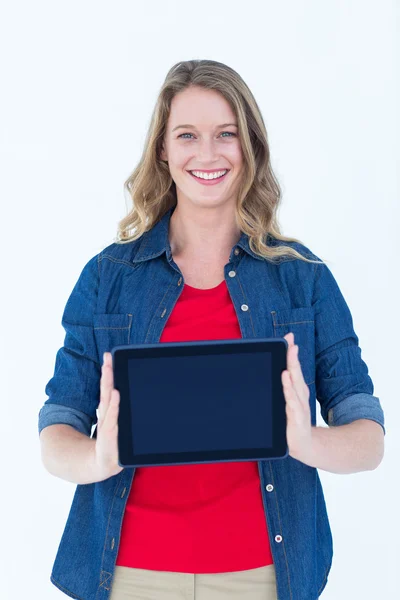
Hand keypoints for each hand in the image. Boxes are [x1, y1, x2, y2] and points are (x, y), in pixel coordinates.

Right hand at [94, 352, 123, 479]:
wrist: (104, 462)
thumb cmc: (115, 440)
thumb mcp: (119, 422)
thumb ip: (122, 409)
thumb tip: (128, 394)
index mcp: (110, 408)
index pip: (108, 386)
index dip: (108, 371)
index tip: (109, 355)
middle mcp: (107, 412)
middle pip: (106, 389)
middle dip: (107, 372)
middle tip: (107, 357)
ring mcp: (107, 422)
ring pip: (107, 399)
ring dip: (108, 383)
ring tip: (108, 369)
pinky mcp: (109, 433)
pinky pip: (112, 416)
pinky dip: (114, 405)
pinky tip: (116, 393)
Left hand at [282, 332, 312, 463]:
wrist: (303, 445)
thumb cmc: (292, 421)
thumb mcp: (286, 401)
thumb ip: (282, 387)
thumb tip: (276, 369)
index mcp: (296, 389)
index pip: (293, 367)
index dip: (291, 352)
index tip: (289, 337)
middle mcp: (299, 395)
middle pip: (296, 373)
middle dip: (293, 357)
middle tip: (290, 343)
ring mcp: (299, 406)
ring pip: (295, 387)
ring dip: (293, 373)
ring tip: (288, 361)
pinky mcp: (296, 418)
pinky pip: (292, 404)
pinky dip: (289, 393)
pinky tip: (286, 384)